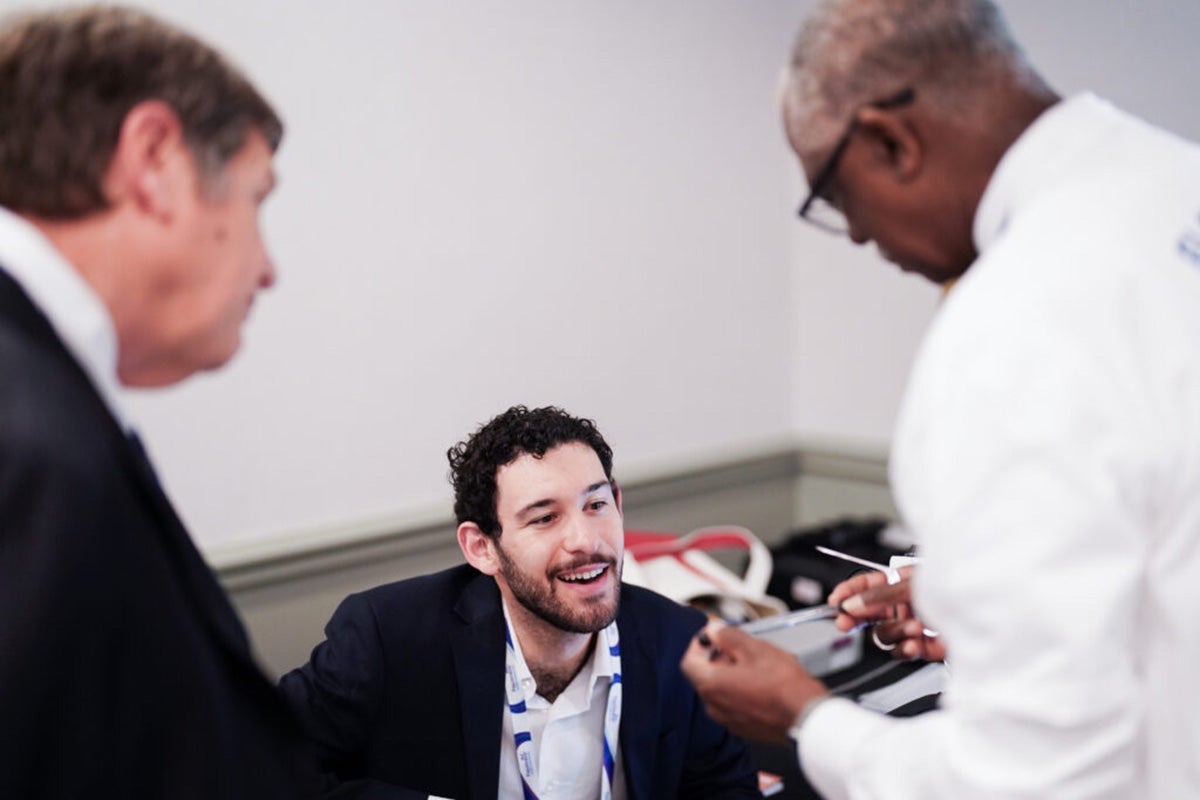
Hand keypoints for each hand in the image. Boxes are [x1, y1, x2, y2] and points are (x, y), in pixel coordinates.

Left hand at [680, 621, 828, 743]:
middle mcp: (714, 706)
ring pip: (721, 690)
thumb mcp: (755, 648)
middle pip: (705, 675)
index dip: (699, 644)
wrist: (806, 717)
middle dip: (719, 657)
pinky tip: (763, 682)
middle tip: (739, 646)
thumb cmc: (784, 686)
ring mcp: (728, 719)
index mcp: (711, 685)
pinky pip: (734, 703)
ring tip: (756, 664)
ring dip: (732, 674)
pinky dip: (742, 690)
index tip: (713, 636)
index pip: (689, 661)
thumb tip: (714, 629)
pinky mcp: (744, 727)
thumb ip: (728, 636)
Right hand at [828, 568, 946, 661]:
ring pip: (884, 635)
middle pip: (868, 614)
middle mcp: (903, 604)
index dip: (848, 592)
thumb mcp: (912, 585)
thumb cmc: (956, 586)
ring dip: (894, 632)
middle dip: (856, 618)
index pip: (865, 586)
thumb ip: (879, 595)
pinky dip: (906, 650)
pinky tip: (914, 645)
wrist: (991, 613)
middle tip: (846, 623)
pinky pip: (902, 652)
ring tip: (913, 628)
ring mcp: (912, 626)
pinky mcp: (924, 647)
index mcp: (899, 582)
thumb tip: (853, 603)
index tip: (835, 600)